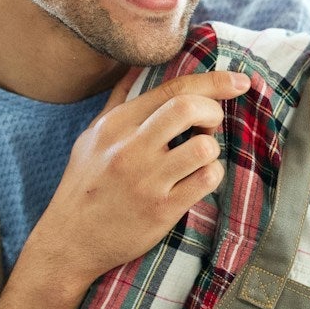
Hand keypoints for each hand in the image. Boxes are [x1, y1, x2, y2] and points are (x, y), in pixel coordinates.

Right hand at [28, 69, 250, 289]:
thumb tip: (137, 66)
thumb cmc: (85, 185)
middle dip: (213, 112)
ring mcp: (146, 180)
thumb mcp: (92, 136)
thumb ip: (118, 100)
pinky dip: (211, 175)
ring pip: (204, 146)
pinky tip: (198, 179)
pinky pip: (206, 180)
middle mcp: (130, 148)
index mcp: (115, 125)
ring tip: (198, 157)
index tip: (239, 81)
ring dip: (212, 149)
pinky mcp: (162, 209)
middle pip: (188, 108)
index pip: (171, 89)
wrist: (69, 242)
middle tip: (210, 126)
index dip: (213, 81)